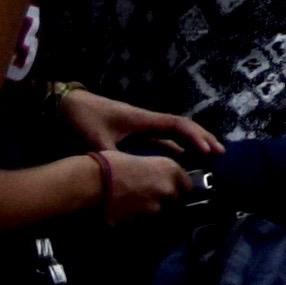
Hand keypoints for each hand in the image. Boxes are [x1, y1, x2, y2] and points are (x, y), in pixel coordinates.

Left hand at [57, 89, 221, 167]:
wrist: (65, 106)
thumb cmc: (82, 119)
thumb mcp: (94, 141)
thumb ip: (111, 158)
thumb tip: (125, 178)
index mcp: (142, 119)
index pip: (176, 125)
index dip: (194, 137)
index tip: (207, 152)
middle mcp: (146, 121)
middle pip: (182, 127)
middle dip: (202, 138)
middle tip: (219, 153)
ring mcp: (140, 126)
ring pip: (173, 133)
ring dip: (191, 142)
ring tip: (207, 157)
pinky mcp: (132, 133)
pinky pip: (161, 139)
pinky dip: (175, 147)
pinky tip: (180, 160)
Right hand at [83, 145, 195, 218]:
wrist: (93, 181)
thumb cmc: (112, 163)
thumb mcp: (143, 158)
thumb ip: (159, 172)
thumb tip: (164, 181)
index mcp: (171, 169)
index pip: (188, 186)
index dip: (179, 188)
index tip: (170, 188)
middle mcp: (168, 190)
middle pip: (175, 202)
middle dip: (165, 201)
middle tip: (148, 197)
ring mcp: (155, 209)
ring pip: (160, 215)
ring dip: (151, 212)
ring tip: (134, 206)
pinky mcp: (141, 224)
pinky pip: (144, 224)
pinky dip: (137, 221)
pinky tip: (126, 214)